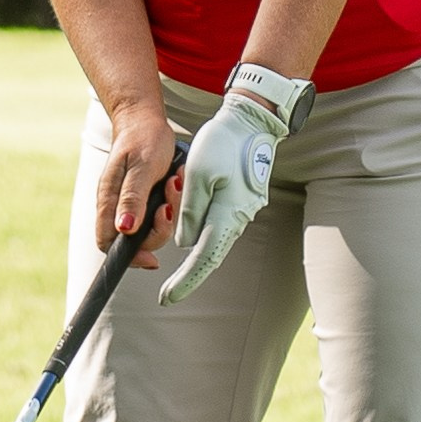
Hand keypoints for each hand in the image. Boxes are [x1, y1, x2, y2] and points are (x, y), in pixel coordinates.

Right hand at [95, 95, 181, 263]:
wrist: (144, 120)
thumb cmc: (142, 139)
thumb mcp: (142, 167)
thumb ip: (133, 198)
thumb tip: (125, 229)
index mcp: (108, 199)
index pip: (108, 242)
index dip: (128, 256)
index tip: (152, 258)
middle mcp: (116, 205)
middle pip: (132, 240)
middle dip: (157, 231)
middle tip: (168, 207)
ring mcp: (129, 203)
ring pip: (148, 228)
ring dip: (167, 213)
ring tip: (174, 185)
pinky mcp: (142, 198)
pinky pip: (157, 214)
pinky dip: (170, 203)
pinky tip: (175, 183)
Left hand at [156, 91, 282, 306]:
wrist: (252, 123)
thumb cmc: (223, 145)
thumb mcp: (197, 177)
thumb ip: (189, 212)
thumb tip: (184, 242)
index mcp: (227, 215)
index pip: (203, 259)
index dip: (185, 281)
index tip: (167, 298)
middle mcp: (237, 219)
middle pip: (208, 253)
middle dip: (188, 269)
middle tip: (167, 290)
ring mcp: (241, 211)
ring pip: (210, 236)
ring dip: (190, 232)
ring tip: (174, 204)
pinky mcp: (239, 202)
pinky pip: (215, 221)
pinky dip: (199, 221)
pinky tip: (187, 207)